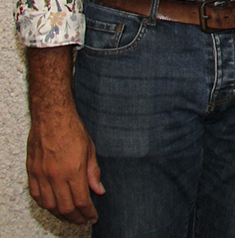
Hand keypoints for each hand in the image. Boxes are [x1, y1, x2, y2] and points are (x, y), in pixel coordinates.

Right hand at [27, 102, 104, 224]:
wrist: (52, 117)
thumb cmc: (73, 130)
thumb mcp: (91, 150)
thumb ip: (93, 173)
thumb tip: (99, 191)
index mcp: (73, 170)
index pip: (81, 201)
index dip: (88, 213)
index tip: (93, 217)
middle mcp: (56, 176)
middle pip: (65, 207)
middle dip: (76, 218)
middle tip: (83, 221)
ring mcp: (41, 174)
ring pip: (49, 205)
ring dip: (60, 214)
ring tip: (70, 216)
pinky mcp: (32, 171)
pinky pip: (36, 195)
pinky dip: (45, 204)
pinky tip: (53, 206)